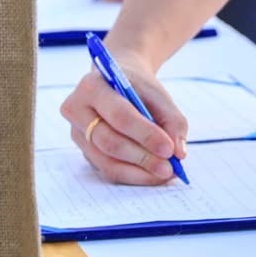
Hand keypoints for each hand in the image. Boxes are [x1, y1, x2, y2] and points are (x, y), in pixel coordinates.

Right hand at [60, 53, 190, 184]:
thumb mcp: (158, 95)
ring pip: (107, 161)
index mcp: (92, 86)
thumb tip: (179, 152)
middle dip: (143, 157)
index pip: (119, 115)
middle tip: (169, 167)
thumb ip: (173, 121)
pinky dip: (132, 175)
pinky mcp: (83, 151)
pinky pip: (107, 169)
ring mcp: (76, 133)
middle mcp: (76, 110)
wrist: (117, 81)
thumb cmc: (138, 87)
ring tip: (164, 173)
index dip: (145, 134)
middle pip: (110, 141)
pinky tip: (152, 175)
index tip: (169, 149)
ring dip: (139, 171)